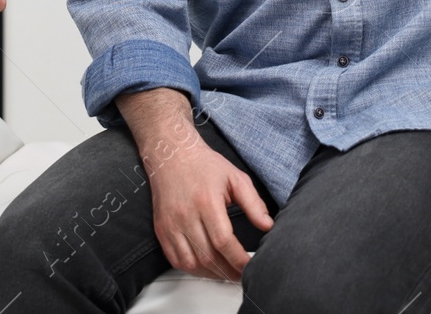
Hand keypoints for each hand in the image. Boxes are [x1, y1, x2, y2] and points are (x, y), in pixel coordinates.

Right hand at [119, 89, 272, 281]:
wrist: (171, 154)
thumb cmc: (204, 166)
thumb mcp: (236, 178)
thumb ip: (254, 203)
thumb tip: (268, 226)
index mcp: (206, 201)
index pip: (224, 241)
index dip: (239, 260)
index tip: (250, 267)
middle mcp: (186, 215)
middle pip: (209, 256)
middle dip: (229, 271)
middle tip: (242, 275)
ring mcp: (171, 224)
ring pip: (192, 263)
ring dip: (211, 274)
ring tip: (226, 274)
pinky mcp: (162, 230)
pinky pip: (176, 259)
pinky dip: (192, 269)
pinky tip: (206, 268)